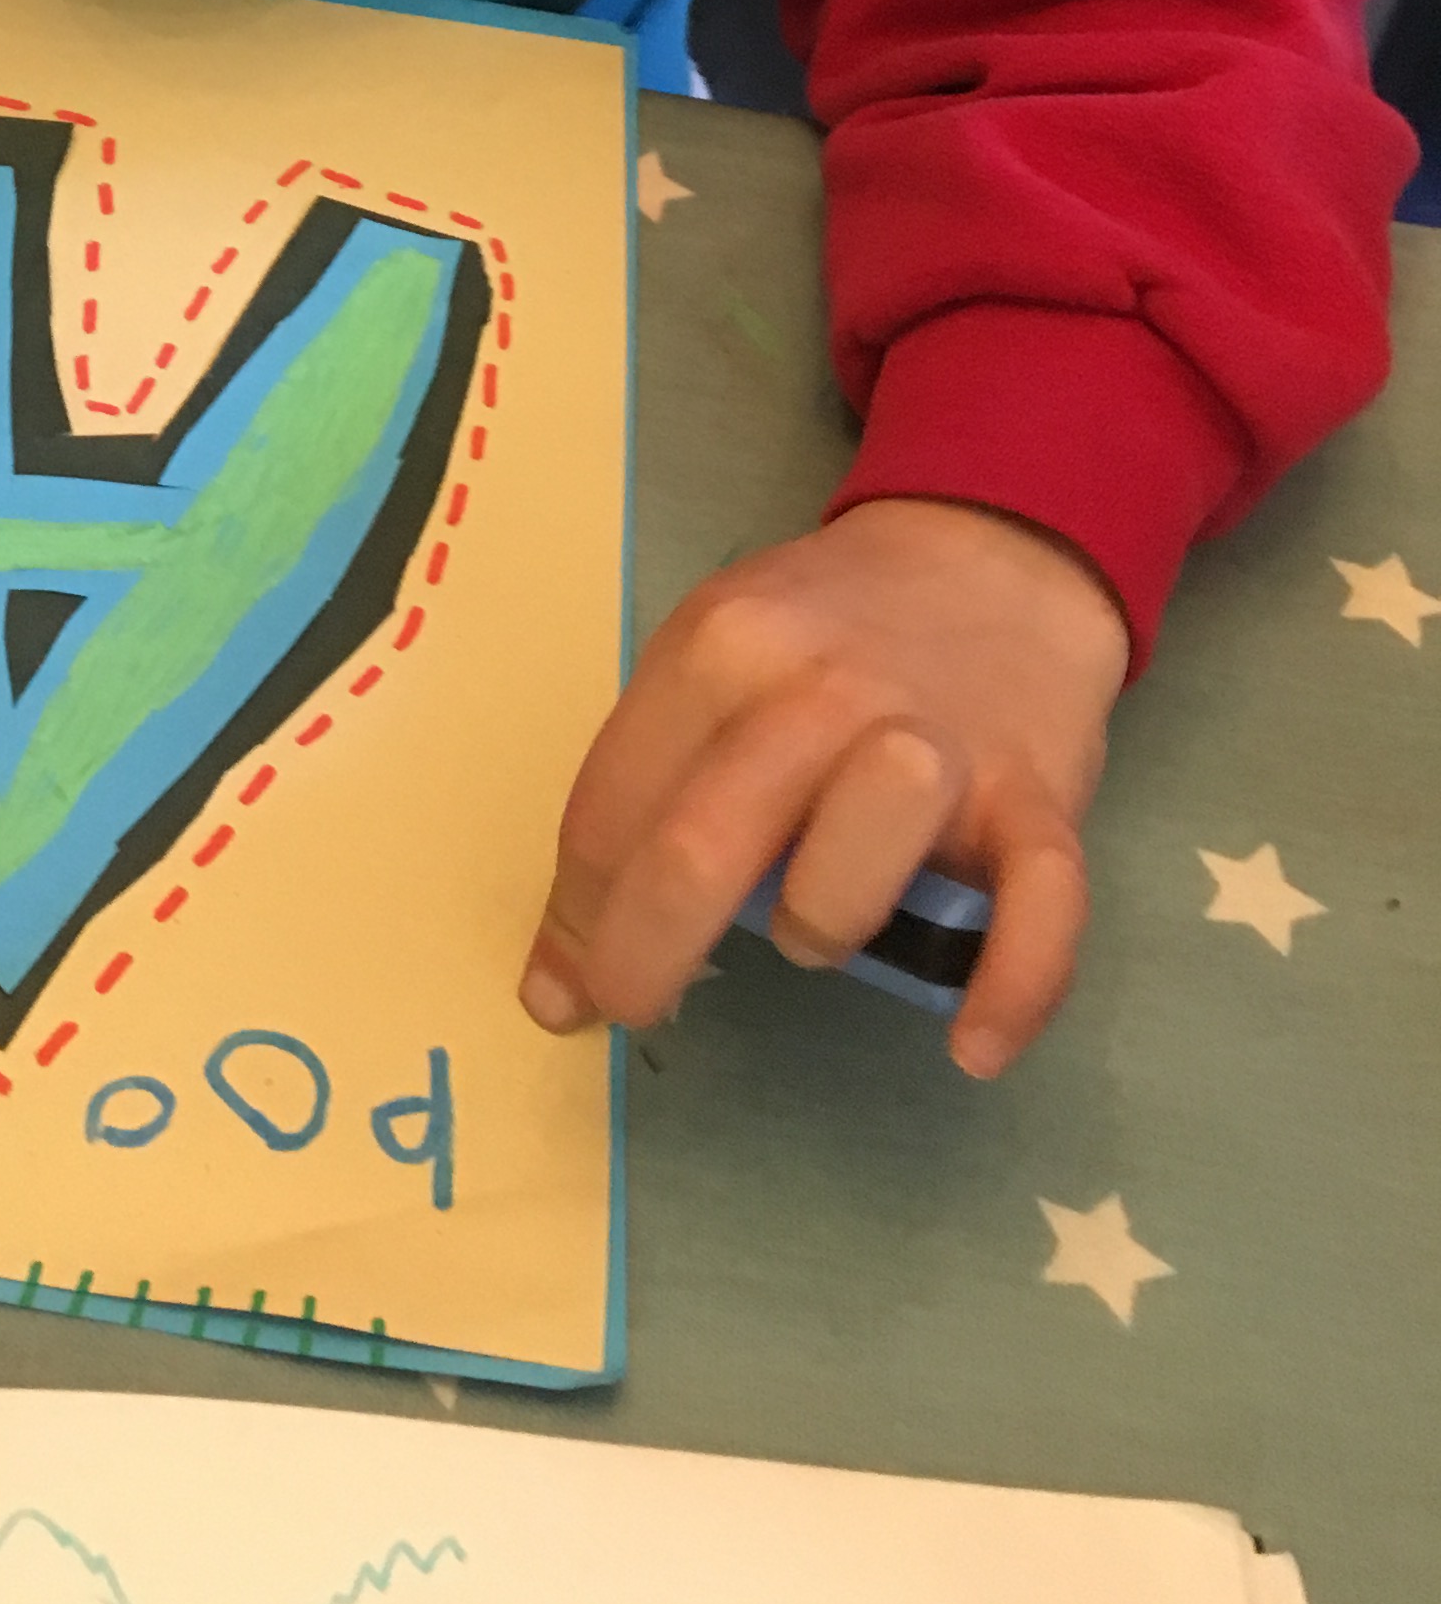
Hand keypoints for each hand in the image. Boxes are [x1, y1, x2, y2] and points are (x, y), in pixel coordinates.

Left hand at [518, 496, 1129, 1078]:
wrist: (989, 556)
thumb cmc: (825, 636)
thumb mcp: (713, 658)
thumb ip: (648, 782)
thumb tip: (567, 959)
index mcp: (719, 648)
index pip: (615, 804)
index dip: (576, 915)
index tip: (563, 989)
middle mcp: (819, 689)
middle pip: (702, 845)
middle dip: (644, 954)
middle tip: (636, 1009)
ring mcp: (934, 742)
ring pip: (855, 863)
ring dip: (817, 926)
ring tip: (812, 937)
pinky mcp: (1037, 795)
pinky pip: (1039, 904)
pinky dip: (1011, 986)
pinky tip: (971, 1047)